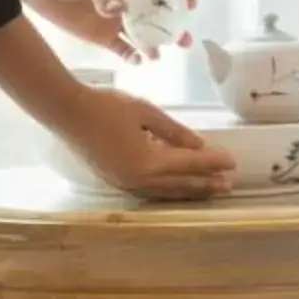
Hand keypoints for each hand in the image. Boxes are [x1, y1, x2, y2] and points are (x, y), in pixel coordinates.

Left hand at [12, 0, 194, 63]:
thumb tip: (119, 9)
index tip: (189, 3)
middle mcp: (129, 2)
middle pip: (160, 16)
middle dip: (175, 28)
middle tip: (186, 41)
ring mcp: (118, 21)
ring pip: (146, 36)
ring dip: (157, 45)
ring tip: (158, 54)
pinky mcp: (104, 38)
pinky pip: (125, 49)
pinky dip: (134, 56)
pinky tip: (138, 61)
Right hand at [57, 85, 236, 199]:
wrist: (67, 113)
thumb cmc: (106, 106)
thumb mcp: (145, 112)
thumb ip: (173, 131)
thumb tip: (198, 145)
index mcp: (148, 161)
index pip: (188, 163)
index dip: (212, 162)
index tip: (232, 162)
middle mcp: (139, 179)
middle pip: (180, 184)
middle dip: (205, 183)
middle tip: (228, 184)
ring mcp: (126, 183)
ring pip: (165, 192)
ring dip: (190, 191)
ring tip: (209, 190)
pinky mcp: (117, 181)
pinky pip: (150, 191)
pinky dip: (168, 190)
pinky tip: (177, 187)